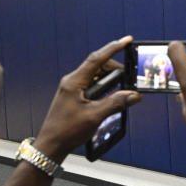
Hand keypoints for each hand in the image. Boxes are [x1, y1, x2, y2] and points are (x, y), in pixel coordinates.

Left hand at [35, 36, 141, 160]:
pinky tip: (112, 96)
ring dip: (111, 79)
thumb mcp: (95, 116)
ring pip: (96, 76)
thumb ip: (116, 103)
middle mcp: (72, 81)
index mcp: (74, 82)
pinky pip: (93, 85)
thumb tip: (134, 95)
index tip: (127, 40)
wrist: (51, 144)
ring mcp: (73, 89)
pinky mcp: (75, 96)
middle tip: (130, 76)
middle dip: (116, 68)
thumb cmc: (66, 130)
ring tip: (124, 89)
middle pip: (98, 66)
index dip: (113, 48)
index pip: (97, 59)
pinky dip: (105, 87)